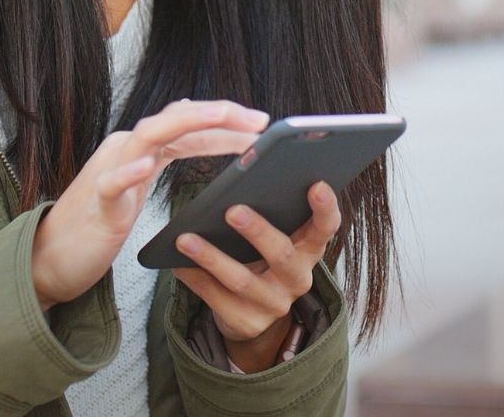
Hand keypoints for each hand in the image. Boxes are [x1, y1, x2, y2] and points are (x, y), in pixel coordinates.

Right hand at [31, 99, 269, 310]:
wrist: (50, 256)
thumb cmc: (97, 221)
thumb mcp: (137, 182)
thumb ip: (162, 153)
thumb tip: (194, 125)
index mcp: (138, 147)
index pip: (187, 125)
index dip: (225, 122)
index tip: (260, 124)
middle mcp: (124, 149)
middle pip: (175, 119)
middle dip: (220, 115)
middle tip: (259, 119)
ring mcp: (108, 172)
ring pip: (147, 135)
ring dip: (187, 123)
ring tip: (221, 117)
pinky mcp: (96, 203)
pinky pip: (111, 183)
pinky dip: (128, 172)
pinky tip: (146, 166)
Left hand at [171, 180, 340, 372]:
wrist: (254, 312)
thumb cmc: (261, 256)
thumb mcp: (275, 237)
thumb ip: (270, 214)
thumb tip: (240, 180)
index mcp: (308, 249)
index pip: (325, 227)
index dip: (325, 208)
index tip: (317, 185)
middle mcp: (297, 279)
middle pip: (282, 255)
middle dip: (258, 231)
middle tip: (232, 210)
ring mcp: (274, 304)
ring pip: (242, 280)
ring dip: (211, 257)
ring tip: (185, 239)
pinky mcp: (248, 323)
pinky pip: (216, 299)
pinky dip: (195, 278)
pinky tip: (177, 263)